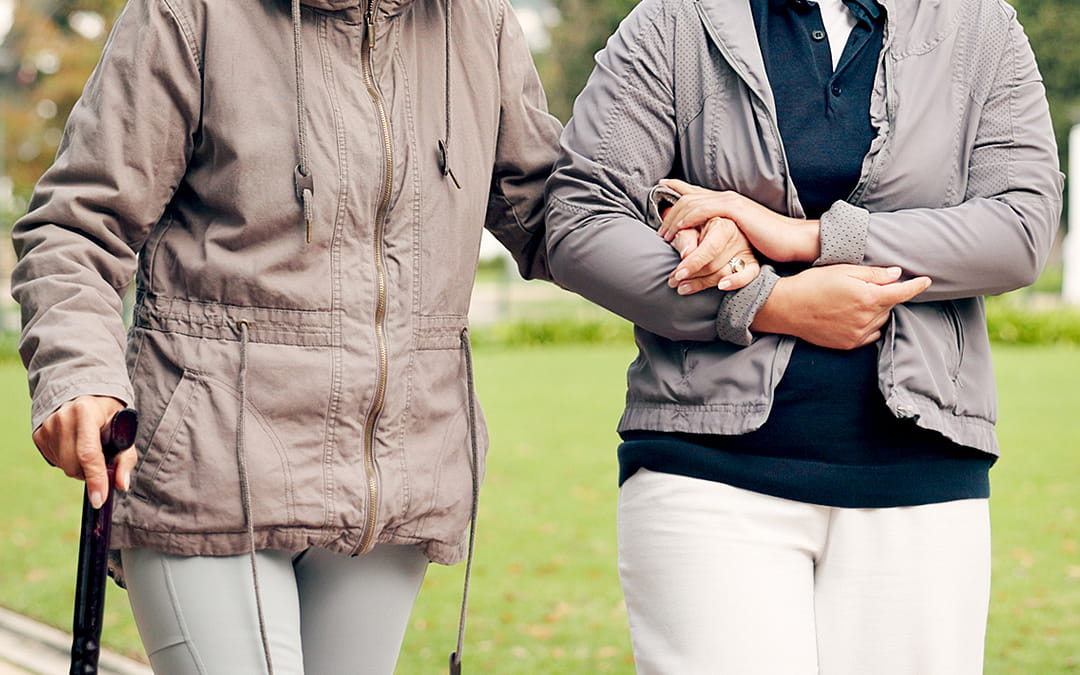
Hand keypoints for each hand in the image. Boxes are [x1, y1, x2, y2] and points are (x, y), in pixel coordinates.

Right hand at [33, 395, 135, 508]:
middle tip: (101, 463)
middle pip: (73, 465)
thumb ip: (125, 458)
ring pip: (63, 466)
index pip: (89, 453)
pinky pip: (54, 461)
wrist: (85, 395)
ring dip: (79, 467)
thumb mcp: (123, 431)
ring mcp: (48, 425)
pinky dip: (68, 461)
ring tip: (89, 449)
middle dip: (89, 474)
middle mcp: (63, 417)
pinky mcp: (39, 434)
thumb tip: (122, 485)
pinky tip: (75, 447)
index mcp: (86, 412)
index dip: (95, 479)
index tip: (100, 499)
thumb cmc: (109, 416)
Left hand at [657, 178, 820, 263]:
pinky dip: (688, 219)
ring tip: (664, 237)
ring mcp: (730, 202)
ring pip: (692, 204)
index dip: (677, 187)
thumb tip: (710, 238)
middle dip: (669, 214)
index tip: (660, 186)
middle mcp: (726, 197)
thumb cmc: (768, 242)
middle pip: (688, 198)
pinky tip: (679, 230)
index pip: (696, 192)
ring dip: (674, 221)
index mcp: (727, 202)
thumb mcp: (740, 234)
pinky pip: (704, 211)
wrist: (792, 239)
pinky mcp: (735, 210)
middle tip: (658, 232)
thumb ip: (723, 231)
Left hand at [666, 217, 759, 293]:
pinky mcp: (753, 263)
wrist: (715, 230)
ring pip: (724, 274)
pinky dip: (736, 282)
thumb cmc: (699, 230)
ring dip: (701, 284)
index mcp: (723, 224)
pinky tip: (721, 287)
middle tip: (673, 282)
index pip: (709, 248)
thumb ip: (686, 238)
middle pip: (714, 264)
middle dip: (691, 276)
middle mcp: (737, 236)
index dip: (693, 263)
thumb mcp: (689, 230)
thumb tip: (686, 254)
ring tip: (682, 287)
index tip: (678, 274)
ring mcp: (746, 251)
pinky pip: (749, 276)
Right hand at [751, 265, 931, 348]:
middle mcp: (867, 319)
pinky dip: (868, 325)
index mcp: (868, 297)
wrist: (787, 308)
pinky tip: (852, 316)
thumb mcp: (843, 270)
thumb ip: (873, 273)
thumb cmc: (813, 284)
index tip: (927, 281)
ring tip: (853, 302)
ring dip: (875, 311)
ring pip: (880, 320)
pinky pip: (870, 335)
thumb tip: (896, 274)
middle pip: (889, 306)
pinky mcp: (849, 344)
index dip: (917, 286)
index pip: (902, 292)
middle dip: (883, 295)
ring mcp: (858, 334)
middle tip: (862, 286)